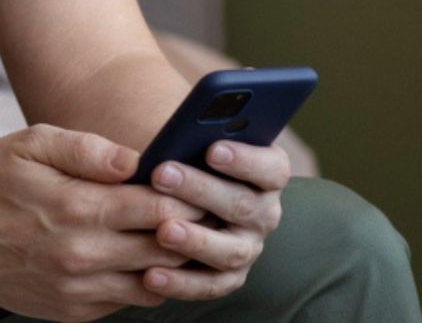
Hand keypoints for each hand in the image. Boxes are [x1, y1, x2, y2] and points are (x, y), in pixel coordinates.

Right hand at [0, 124, 212, 322]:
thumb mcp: (32, 145)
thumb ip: (88, 149)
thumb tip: (138, 159)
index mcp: (80, 208)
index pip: (162, 207)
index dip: (190, 195)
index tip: (200, 183)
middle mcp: (84, 255)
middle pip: (168, 248)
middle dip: (192, 229)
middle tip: (204, 210)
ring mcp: (80, 289)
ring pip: (156, 281)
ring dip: (173, 260)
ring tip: (177, 235)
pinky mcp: (75, 311)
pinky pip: (129, 300)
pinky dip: (142, 279)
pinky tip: (139, 256)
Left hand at [141, 139, 290, 301]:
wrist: (170, 195)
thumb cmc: (181, 158)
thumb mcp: (188, 142)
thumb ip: (190, 137)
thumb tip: (173, 136)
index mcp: (265, 175)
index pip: (271, 168)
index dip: (245, 159)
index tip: (212, 149)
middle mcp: (263, 213)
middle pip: (243, 205)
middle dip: (201, 189)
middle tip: (162, 174)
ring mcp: (248, 247)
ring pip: (230, 249)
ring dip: (196, 240)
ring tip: (163, 230)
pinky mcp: (227, 277)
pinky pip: (210, 285)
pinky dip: (181, 283)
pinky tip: (150, 275)